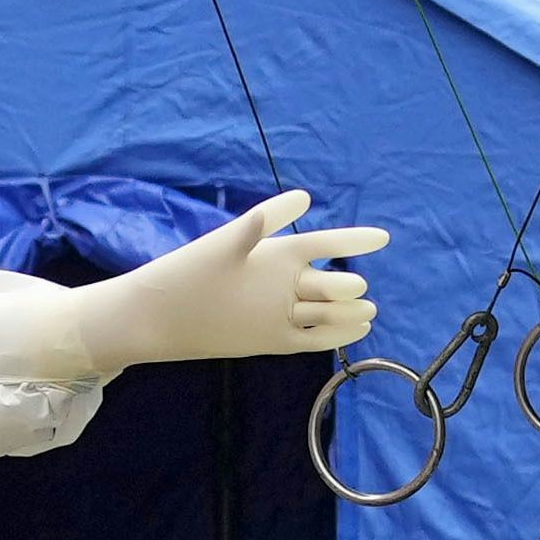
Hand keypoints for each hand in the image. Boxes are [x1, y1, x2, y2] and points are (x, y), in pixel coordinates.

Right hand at [82, 189, 387, 367]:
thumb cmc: (187, 272)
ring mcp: (280, 319)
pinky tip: (353, 331)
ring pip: (333, 316)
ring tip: (369, 310)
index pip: (327, 242)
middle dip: (353, 284)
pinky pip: (316, 341)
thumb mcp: (225, 238)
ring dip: (354, 312)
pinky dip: (340, 335)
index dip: (357, 240)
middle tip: (360, 283)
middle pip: (338, 285)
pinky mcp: (271, 343)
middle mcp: (285, 288)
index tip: (384, 238)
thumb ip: (268, 217)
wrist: (156, 319)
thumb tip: (306, 196)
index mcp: (275, 255)